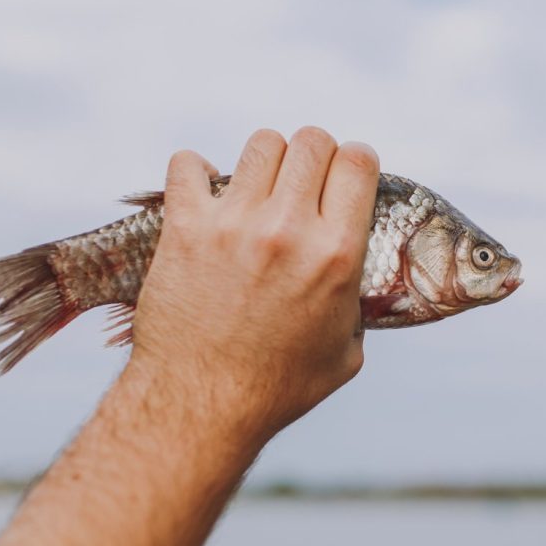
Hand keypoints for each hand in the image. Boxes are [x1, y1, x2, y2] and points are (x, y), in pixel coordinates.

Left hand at [129, 126, 379, 443]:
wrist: (202, 405)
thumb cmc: (279, 387)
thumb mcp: (347, 350)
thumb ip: (358, 304)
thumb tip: (359, 284)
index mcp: (338, 255)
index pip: (359, 162)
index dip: (356, 162)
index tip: (344, 178)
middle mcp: (290, 231)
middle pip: (313, 140)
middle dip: (314, 156)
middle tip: (301, 185)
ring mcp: (235, 226)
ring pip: (261, 144)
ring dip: (264, 162)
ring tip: (256, 191)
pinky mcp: (186, 229)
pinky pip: (187, 165)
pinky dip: (194, 173)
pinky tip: (204, 198)